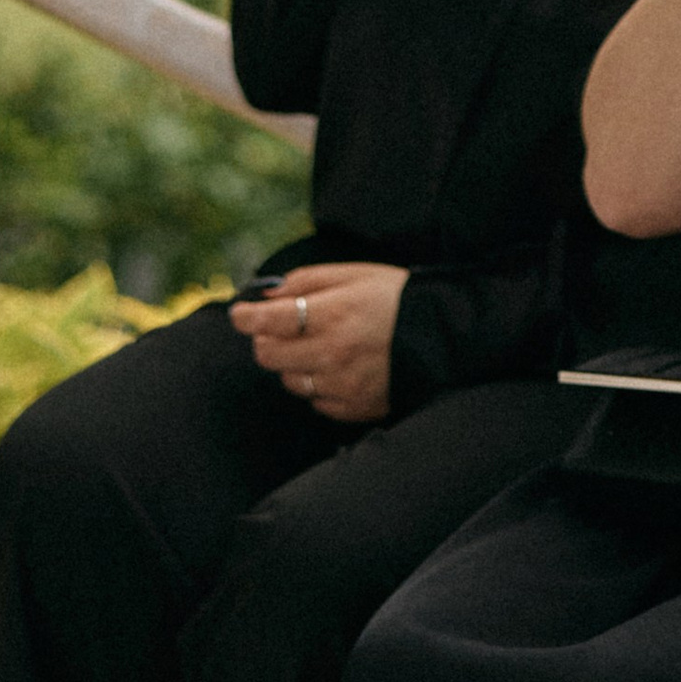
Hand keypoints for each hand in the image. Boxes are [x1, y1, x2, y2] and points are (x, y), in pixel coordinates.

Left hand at [230, 259, 407, 423]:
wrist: (441, 334)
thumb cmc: (394, 297)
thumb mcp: (354, 274)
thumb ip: (307, 281)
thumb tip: (268, 294)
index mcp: (333, 314)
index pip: (270, 320)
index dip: (246, 316)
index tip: (239, 313)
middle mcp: (333, 353)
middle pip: (269, 356)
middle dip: (265, 340)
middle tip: (276, 330)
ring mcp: (342, 384)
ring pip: (290, 381)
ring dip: (292, 364)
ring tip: (316, 347)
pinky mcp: (353, 408)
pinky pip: (316, 401)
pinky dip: (318, 385)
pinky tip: (337, 368)